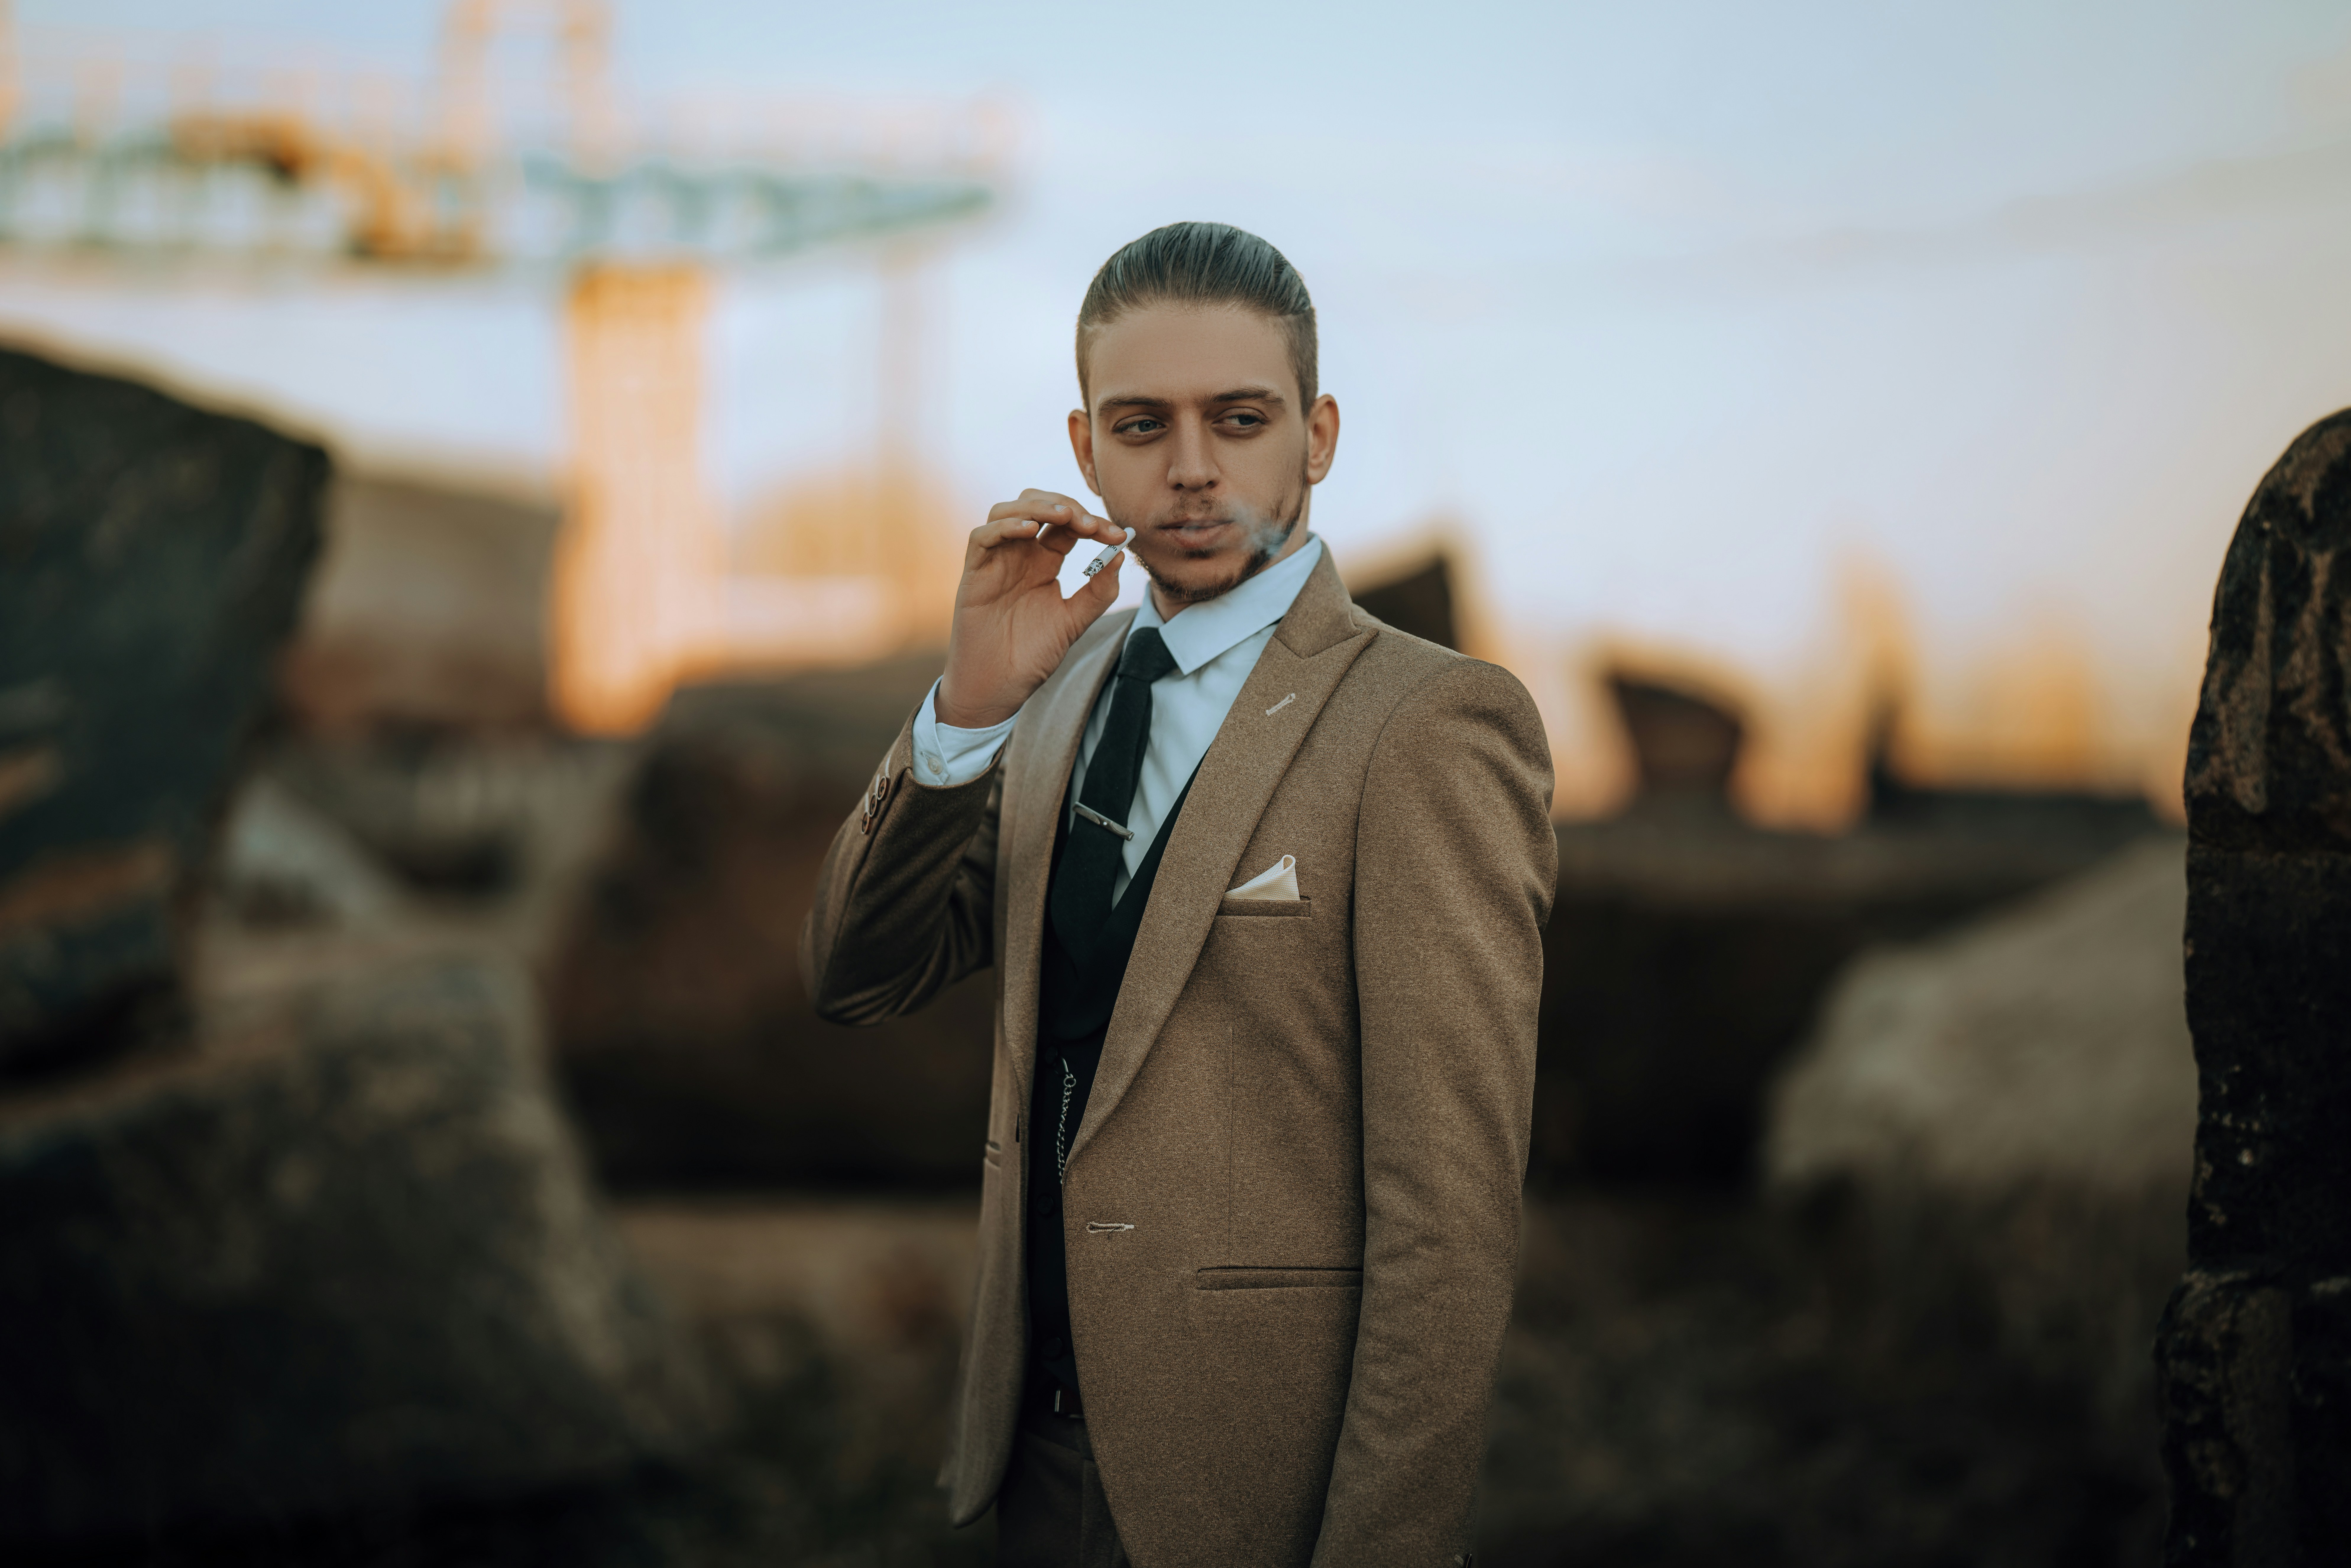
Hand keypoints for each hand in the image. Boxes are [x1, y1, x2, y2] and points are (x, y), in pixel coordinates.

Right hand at [936, 490, 1128, 728]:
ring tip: (1064, 516)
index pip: (1067, 526)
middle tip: (1091, 524)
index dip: (1093, 523)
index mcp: (1044, 563)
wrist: (998, 687)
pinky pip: (981, 538)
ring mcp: (995, 562)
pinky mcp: (973, 574)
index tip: (1119, 535)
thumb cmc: (1031, 656)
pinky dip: (1004, 527)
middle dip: (1066, 506)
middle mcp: (1019, 556)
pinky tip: (1029, 530)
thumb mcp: (1075, 622)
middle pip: (1036, 505)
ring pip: (1006, 511)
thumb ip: (1098, 592)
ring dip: (1037, 506)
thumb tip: (1120, 556)